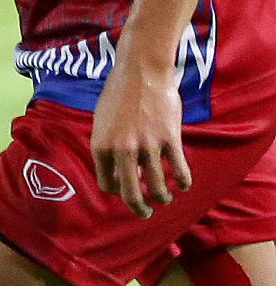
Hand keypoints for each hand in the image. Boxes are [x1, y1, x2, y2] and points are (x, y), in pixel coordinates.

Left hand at [91, 55, 189, 216]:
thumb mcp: (102, 123)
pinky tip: (183, 185)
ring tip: (166, 198)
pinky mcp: (169, 139)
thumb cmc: (118, 96)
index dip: (117, 193)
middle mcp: (122, 151)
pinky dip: (182, 182)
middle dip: (139, 207)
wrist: (141, 72)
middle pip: (130, 193)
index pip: (107, 184)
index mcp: (101, 147)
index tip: (125, 193)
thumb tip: (122, 172)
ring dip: (163, 197)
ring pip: (157, 185)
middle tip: (145, 213)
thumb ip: (109, 148)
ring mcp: (147, 146)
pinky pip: (178, 169)